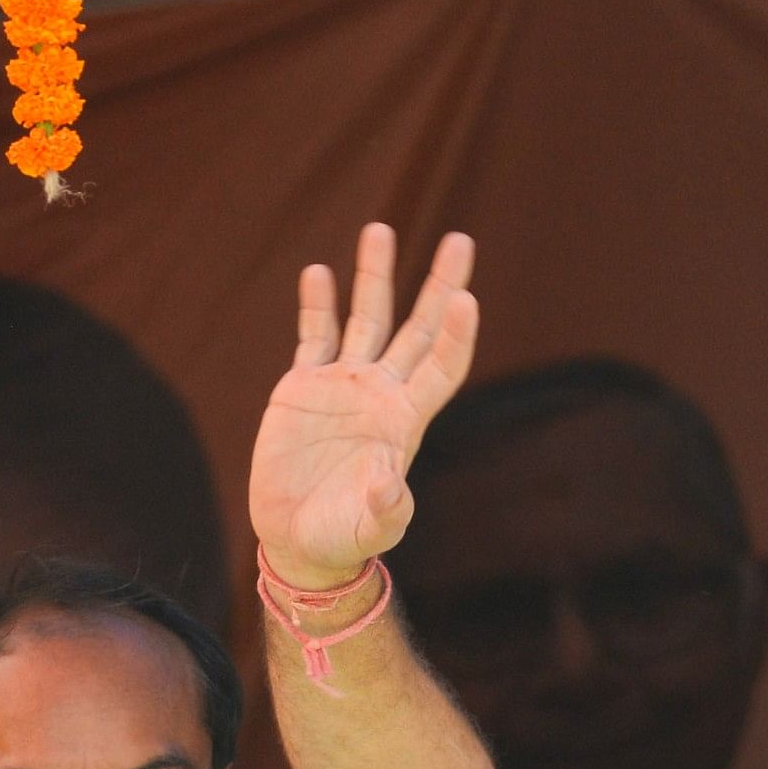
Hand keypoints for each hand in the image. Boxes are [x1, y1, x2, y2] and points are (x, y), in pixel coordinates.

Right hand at [250, 224, 480, 588]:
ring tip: (381, 229)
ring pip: (367, 317)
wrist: (301, 539)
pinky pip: (315, 334)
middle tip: (462, 239)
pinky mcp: (305, 385)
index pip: (442, 366)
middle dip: (440, 283)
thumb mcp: (372, 527)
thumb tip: (389, 484)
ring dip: (375, 275)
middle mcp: (383, 392)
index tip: (466, 296)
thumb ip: (386, 507)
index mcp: (407, 420)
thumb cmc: (344, 537)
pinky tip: (320, 272)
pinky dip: (317, 304)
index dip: (457, 334)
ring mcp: (345, 384)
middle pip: (419, 326)